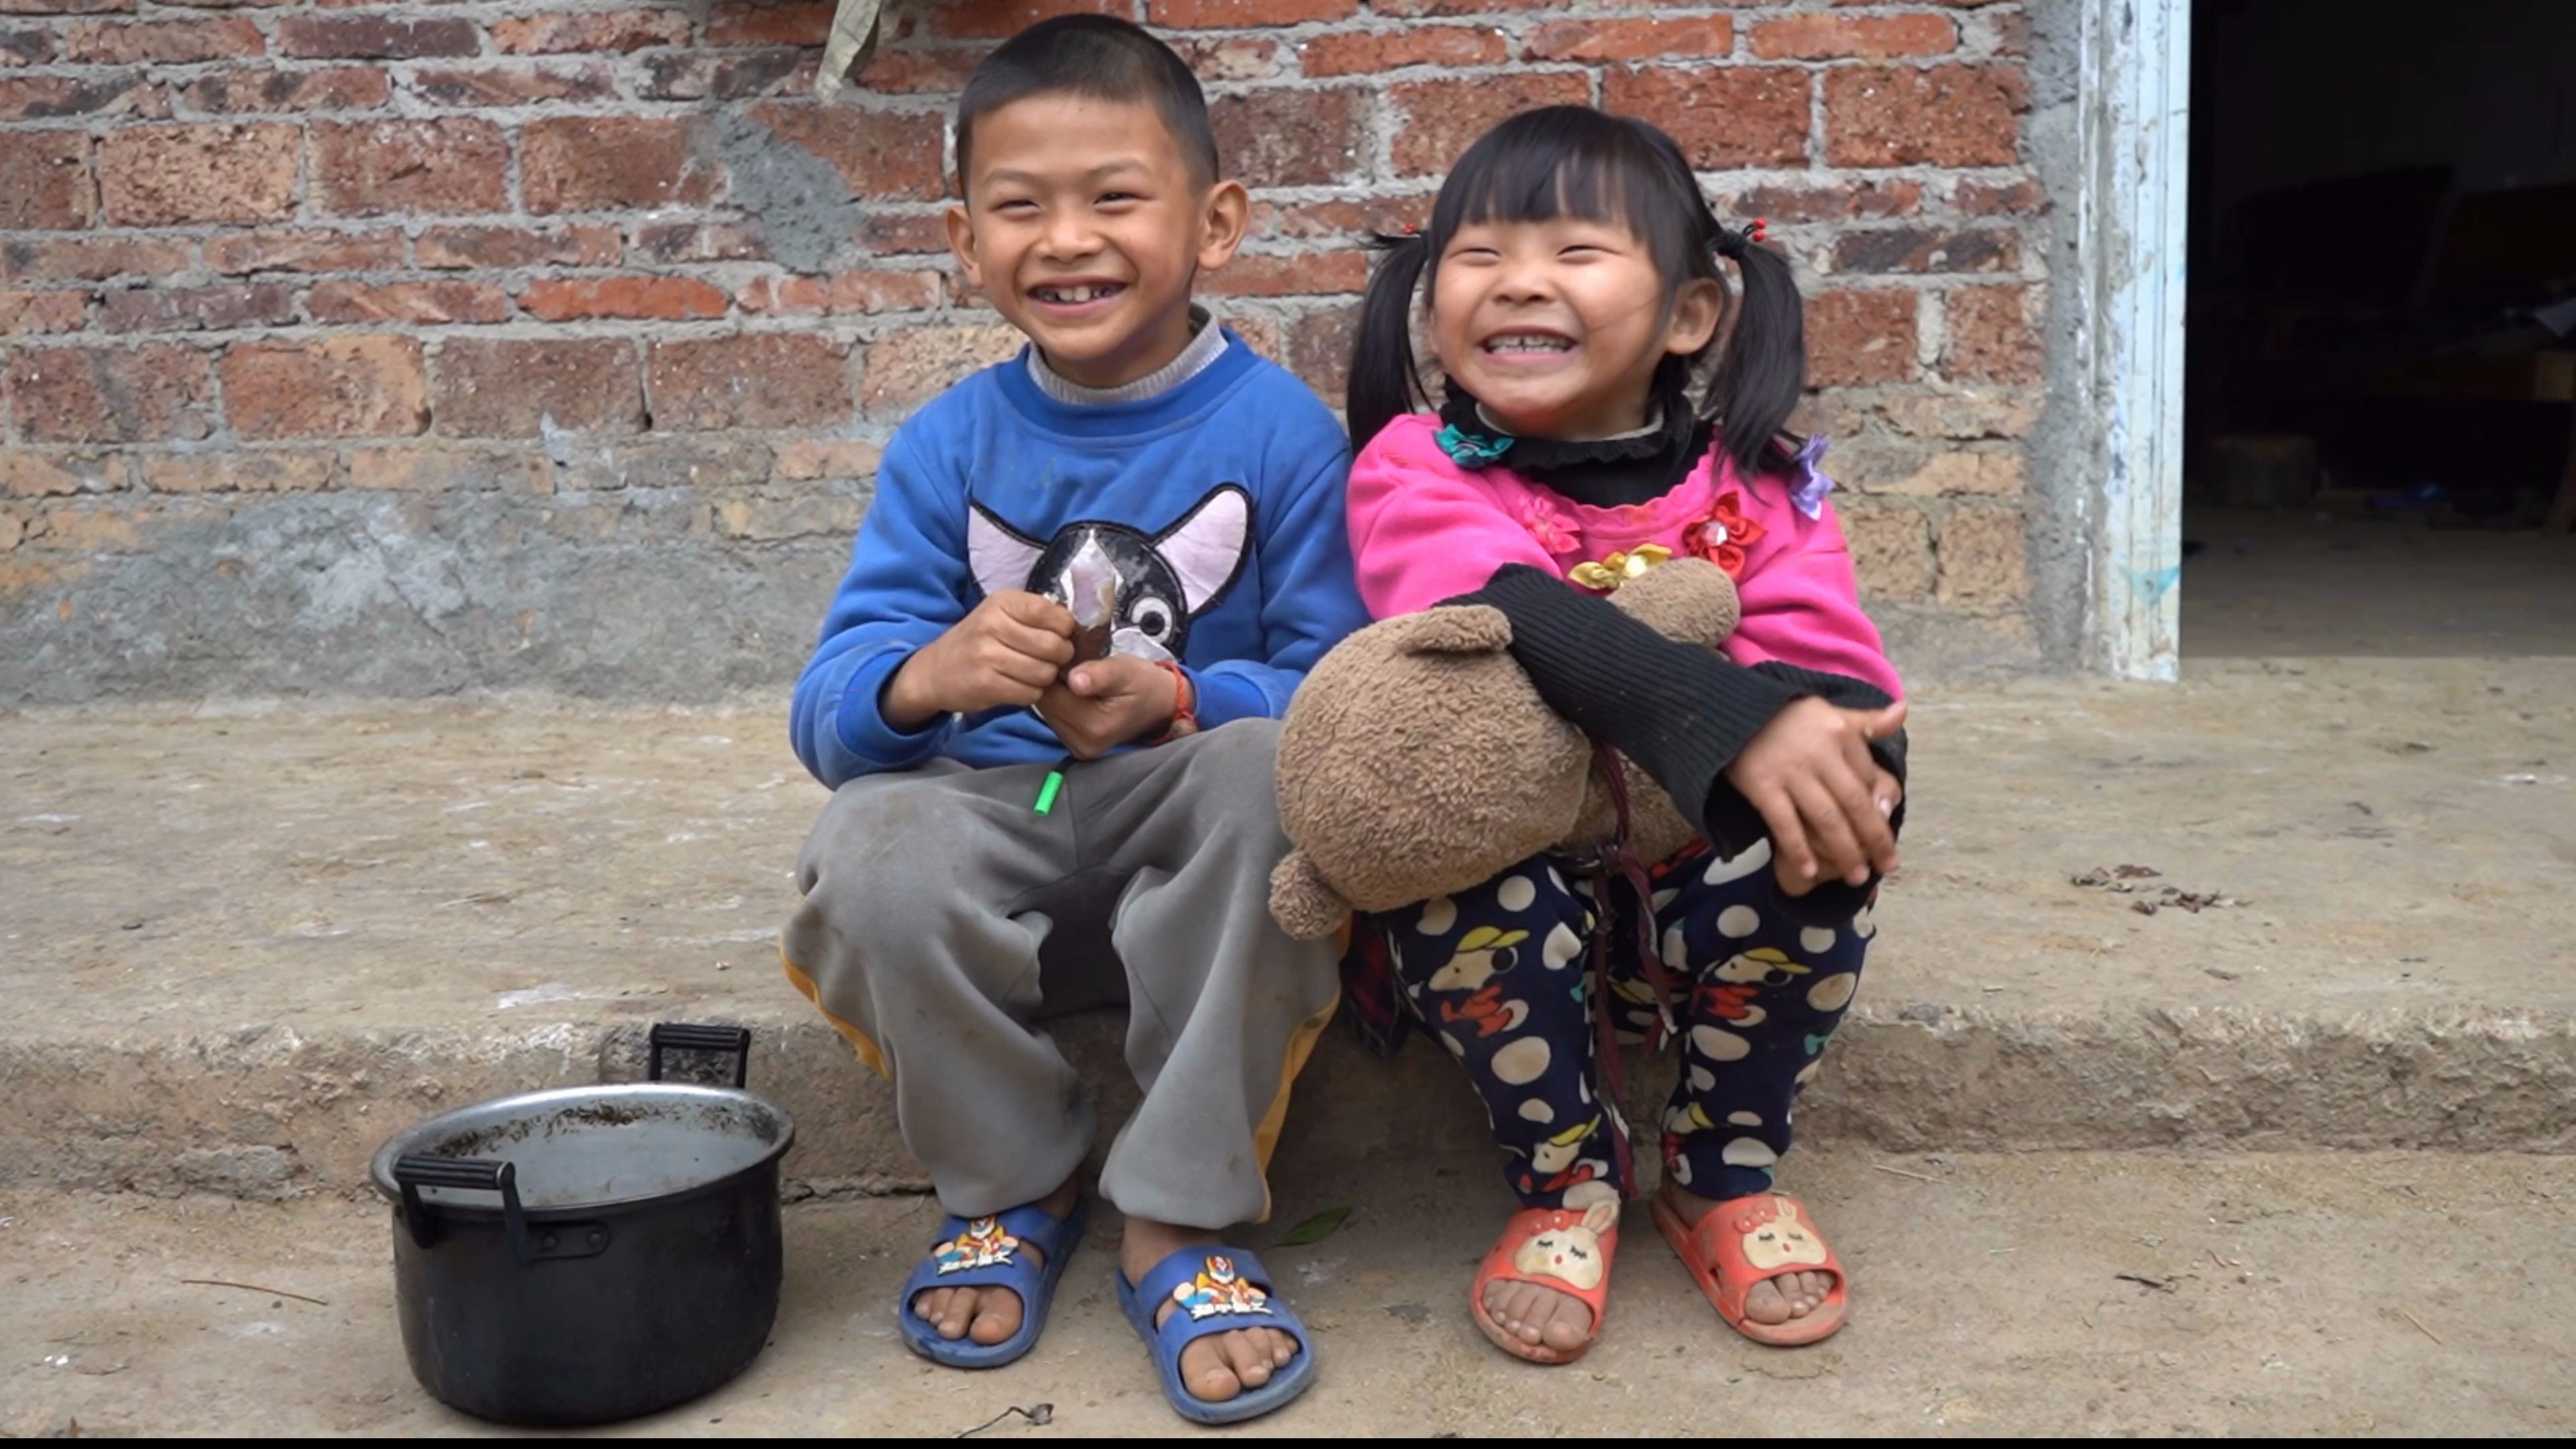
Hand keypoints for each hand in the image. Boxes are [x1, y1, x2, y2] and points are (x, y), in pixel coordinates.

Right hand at [884, 590, 1074, 728]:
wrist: (934, 671)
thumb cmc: (977, 641)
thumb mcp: (1000, 615)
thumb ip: (1035, 616)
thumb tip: (1076, 626)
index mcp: (1002, 602)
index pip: (1055, 615)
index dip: (1065, 630)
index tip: (1058, 637)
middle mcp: (993, 625)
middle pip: (1055, 646)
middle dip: (1059, 658)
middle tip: (1048, 660)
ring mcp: (987, 655)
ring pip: (1045, 672)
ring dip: (1045, 678)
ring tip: (1031, 673)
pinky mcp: (986, 684)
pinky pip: (1030, 693)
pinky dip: (1030, 693)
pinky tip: (1017, 686)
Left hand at [1034, 655, 1179, 760]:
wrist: (1160, 704)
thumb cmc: (1143, 682)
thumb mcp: (1125, 671)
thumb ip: (1100, 675)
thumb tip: (1075, 680)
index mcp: (1092, 726)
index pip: (1048, 694)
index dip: (1051, 671)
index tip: (1068, 658)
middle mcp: (1081, 744)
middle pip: (1045, 705)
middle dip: (1053, 683)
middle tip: (1075, 667)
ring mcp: (1079, 749)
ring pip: (1047, 712)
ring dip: (1056, 693)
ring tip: (1077, 679)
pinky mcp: (1077, 748)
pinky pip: (1056, 719)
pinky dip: (1062, 703)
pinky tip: (1077, 694)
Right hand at [1722, 697, 1906, 893]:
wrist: (1729, 709)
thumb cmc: (1785, 715)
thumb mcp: (1829, 711)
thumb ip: (1866, 719)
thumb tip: (1903, 711)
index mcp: (1841, 733)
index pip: (1870, 780)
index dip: (1882, 812)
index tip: (1888, 836)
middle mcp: (1820, 753)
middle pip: (1855, 804)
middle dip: (1875, 839)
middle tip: (1887, 866)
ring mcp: (1790, 771)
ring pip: (1827, 819)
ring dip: (1845, 851)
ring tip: (1858, 876)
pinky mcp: (1761, 785)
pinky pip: (1785, 823)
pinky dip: (1799, 849)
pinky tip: (1810, 872)